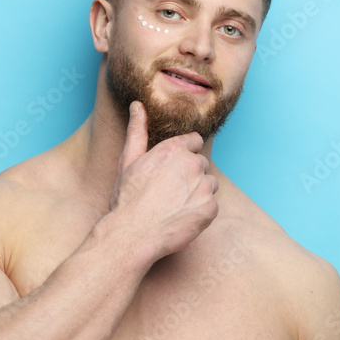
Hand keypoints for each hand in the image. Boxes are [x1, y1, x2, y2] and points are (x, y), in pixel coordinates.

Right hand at [108, 101, 218, 258]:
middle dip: (190, 175)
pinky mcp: (210, 208)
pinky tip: (182, 217)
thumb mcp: (128, 160)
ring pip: (209, 184)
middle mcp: (193, 164)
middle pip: (201, 164)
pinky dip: (201, 211)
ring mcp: (204, 186)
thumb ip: (137, 131)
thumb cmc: (127, 198)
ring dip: (198, 192)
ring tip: (175, 205)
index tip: (174, 168)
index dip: (184, 154)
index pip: (195, 141)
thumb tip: (137, 105)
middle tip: (169, 192)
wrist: (133, 234)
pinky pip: (212, 205)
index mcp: (174, 149)